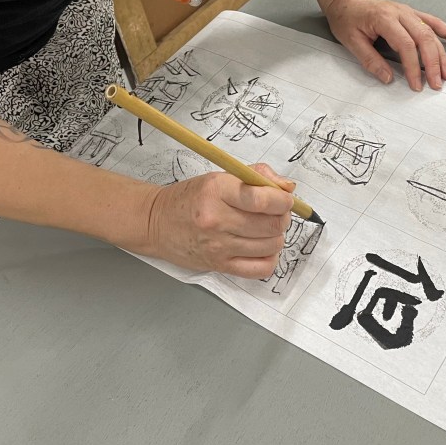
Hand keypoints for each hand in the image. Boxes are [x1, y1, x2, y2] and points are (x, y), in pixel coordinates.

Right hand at [142, 164, 294, 277]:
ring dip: (276, 236)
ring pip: (270, 245)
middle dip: (282, 217)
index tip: (286, 199)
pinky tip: (262, 247)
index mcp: (217, 191)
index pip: (262, 200)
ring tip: (266, 228)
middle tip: (277, 212)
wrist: (157, 222)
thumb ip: (257, 176)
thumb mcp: (220, 176)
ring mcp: (218, 246)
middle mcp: (217, 220)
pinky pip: (260, 268)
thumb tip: (288, 188)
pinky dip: (269, 258)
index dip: (284, 200)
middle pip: (271, 225)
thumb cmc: (191, 198)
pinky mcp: (220, 265)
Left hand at [322, 0, 445, 91]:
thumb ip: (370, 61)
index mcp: (384, 18)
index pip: (405, 45)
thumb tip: (388, 78)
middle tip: (436, 84)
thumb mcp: (351, 42)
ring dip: (442, 54)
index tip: (416, 84)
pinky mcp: (412, 14)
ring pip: (431, 32)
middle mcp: (400, 13)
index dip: (413, 67)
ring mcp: (408, 12)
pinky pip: (434, 22)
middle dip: (433, 64)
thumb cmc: (347, 18)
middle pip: (424, 39)